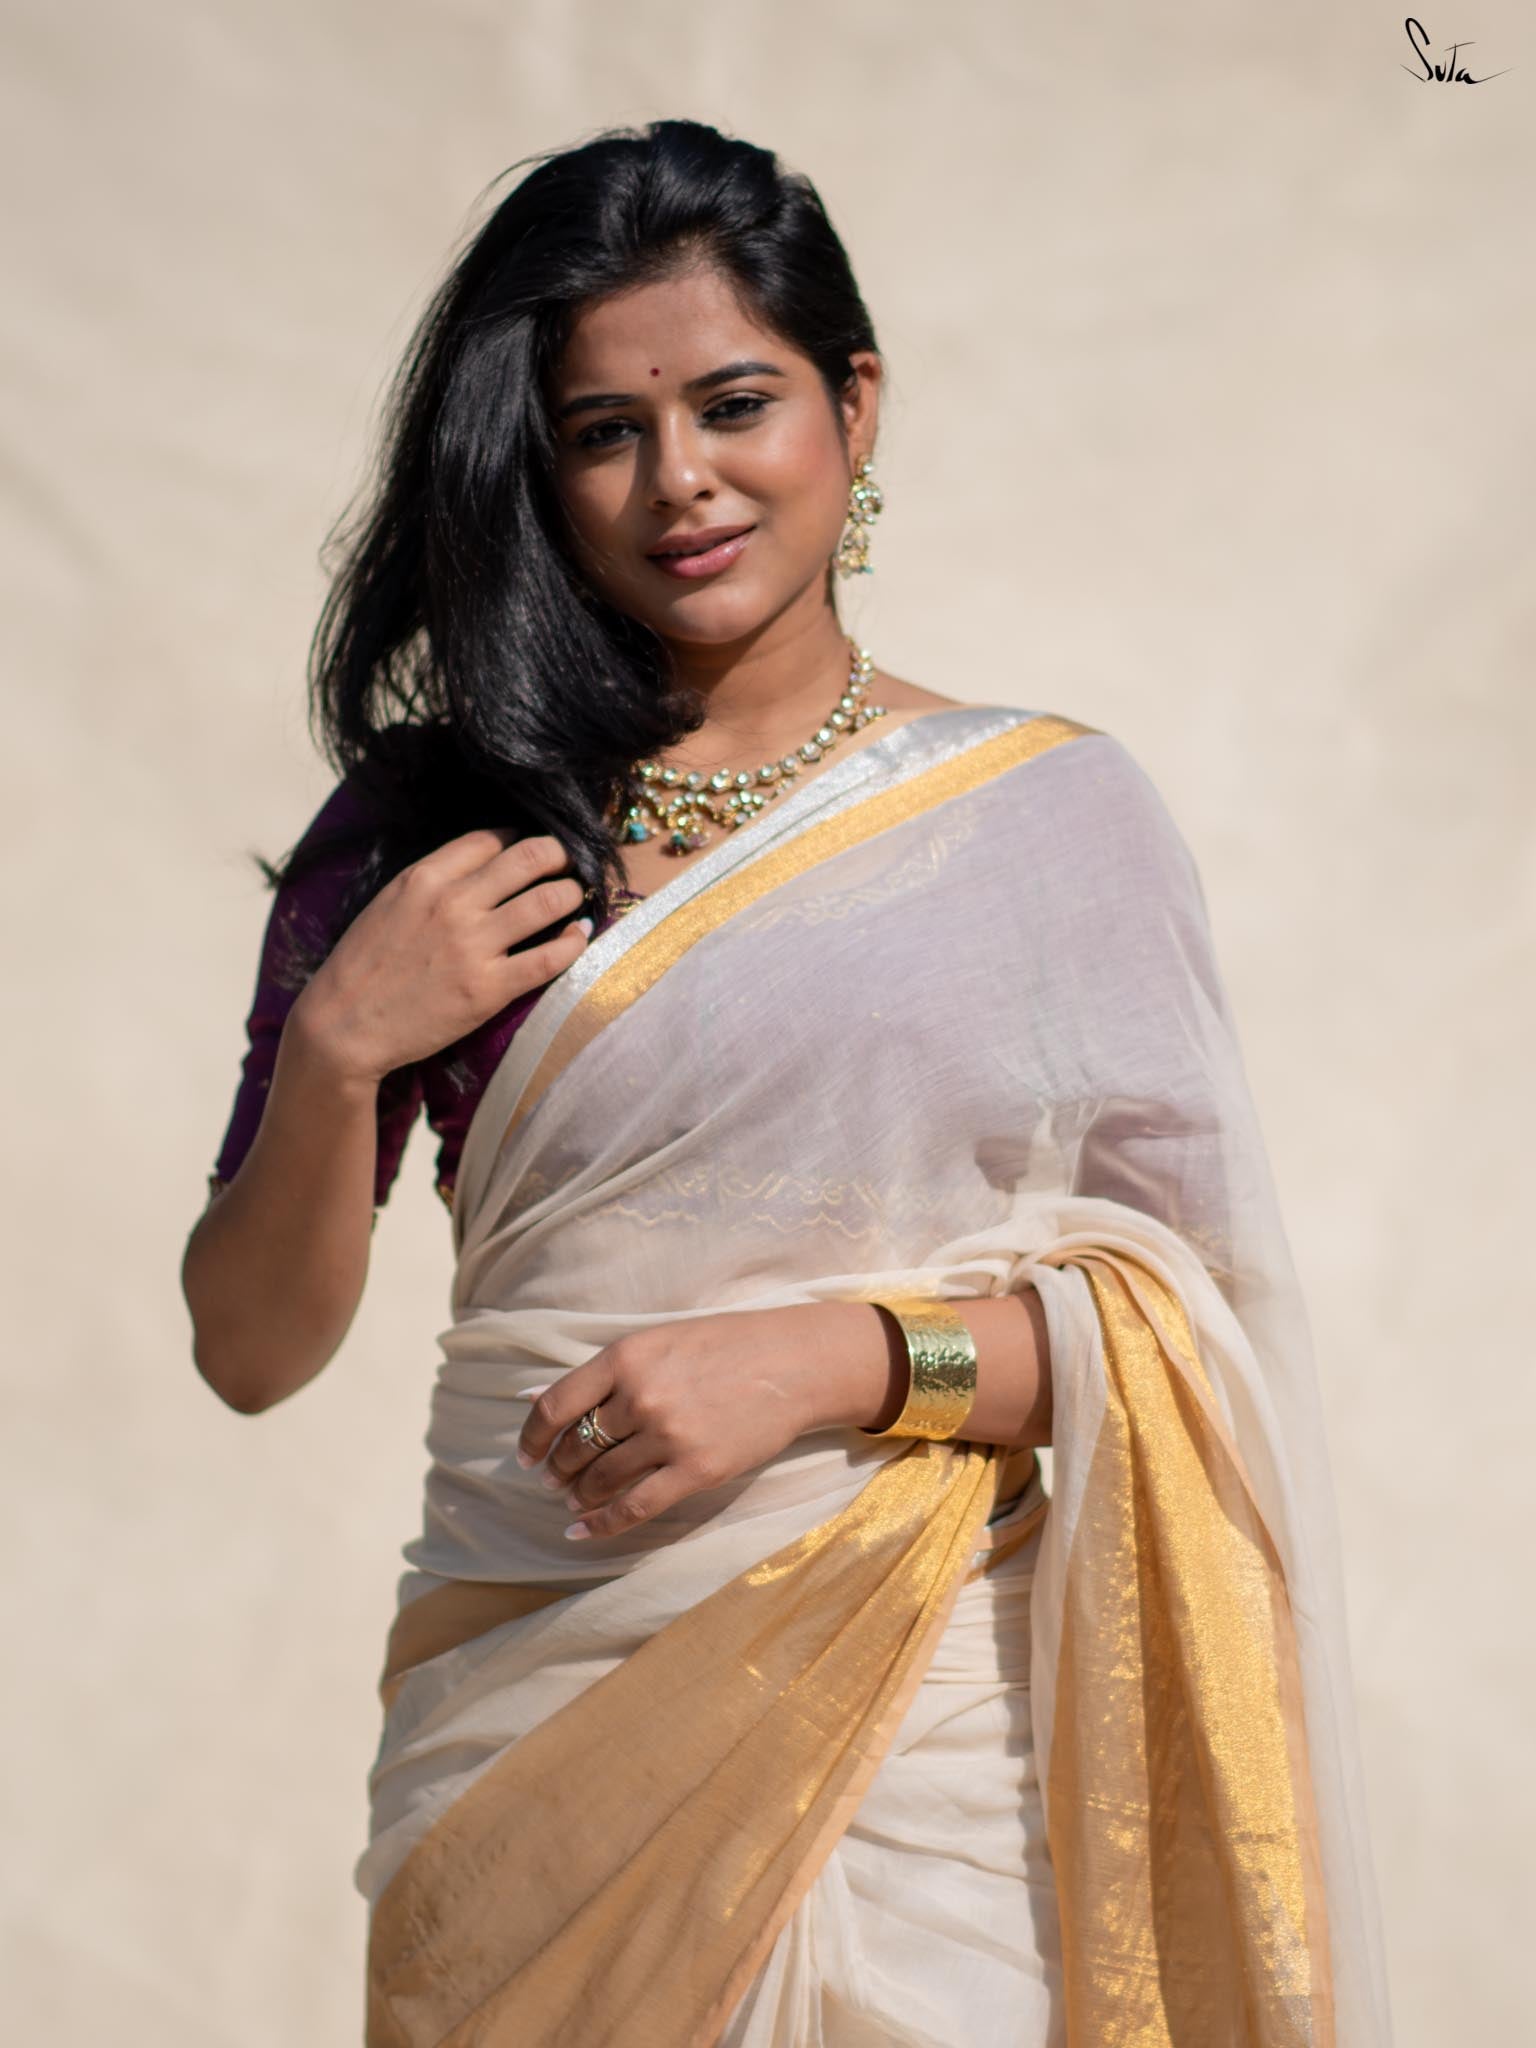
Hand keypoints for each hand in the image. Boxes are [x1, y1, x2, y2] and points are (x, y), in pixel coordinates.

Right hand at [293, 830, 591, 1082]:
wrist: (342, 1026)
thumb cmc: (363, 966)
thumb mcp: (390, 903)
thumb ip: (433, 881)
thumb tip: (483, 865)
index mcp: (424, 877)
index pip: (493, 839)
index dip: (523, 838)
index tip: (536, 849)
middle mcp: (453, 903)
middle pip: (532, 857)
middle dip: (563, 854)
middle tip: (573, 863)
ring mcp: (473, 946)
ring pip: (550, 900)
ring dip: (574, 894)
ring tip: (578, 897)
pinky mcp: (489, 989)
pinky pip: (551, 957)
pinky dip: (574, 942)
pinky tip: (577, 937)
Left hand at [513, 1303, 889, 1540]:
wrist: (792, 1364)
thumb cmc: (722, 1346)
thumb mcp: (656, 1341)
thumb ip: (600, 1374)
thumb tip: (530, 1397)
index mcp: (626, 1357)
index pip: (554, 1405)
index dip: (531, 1436)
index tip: (526, 1455)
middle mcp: (641, 1397)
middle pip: (576, 1447)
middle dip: (558, 1470)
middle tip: (554, 1480)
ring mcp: (669, 1436)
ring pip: (601, 1480)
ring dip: (579, 1496)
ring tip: (574, 1501)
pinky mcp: (697, 1471)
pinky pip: (635, 1508)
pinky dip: (602, 1525)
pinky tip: (583, 1531)